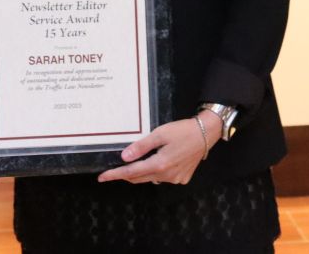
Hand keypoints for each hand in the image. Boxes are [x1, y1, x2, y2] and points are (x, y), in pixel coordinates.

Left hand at [96, 115, 215, 185]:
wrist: (206, 133)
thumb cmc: (182, 130)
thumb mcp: (160, 134)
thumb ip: (141, 146)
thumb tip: (124, 157)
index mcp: (159, 164)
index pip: (131, 172)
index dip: (115, 175)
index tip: (102, 177)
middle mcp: (167, 175)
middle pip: (139, 178)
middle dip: (125, 175)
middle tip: (113, 170)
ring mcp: (175, 178)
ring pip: (151, 178)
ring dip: (141, 173)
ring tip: (134, 164)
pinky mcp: (182, 178)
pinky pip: (163, 177)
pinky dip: (155, 172)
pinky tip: (156, 163)